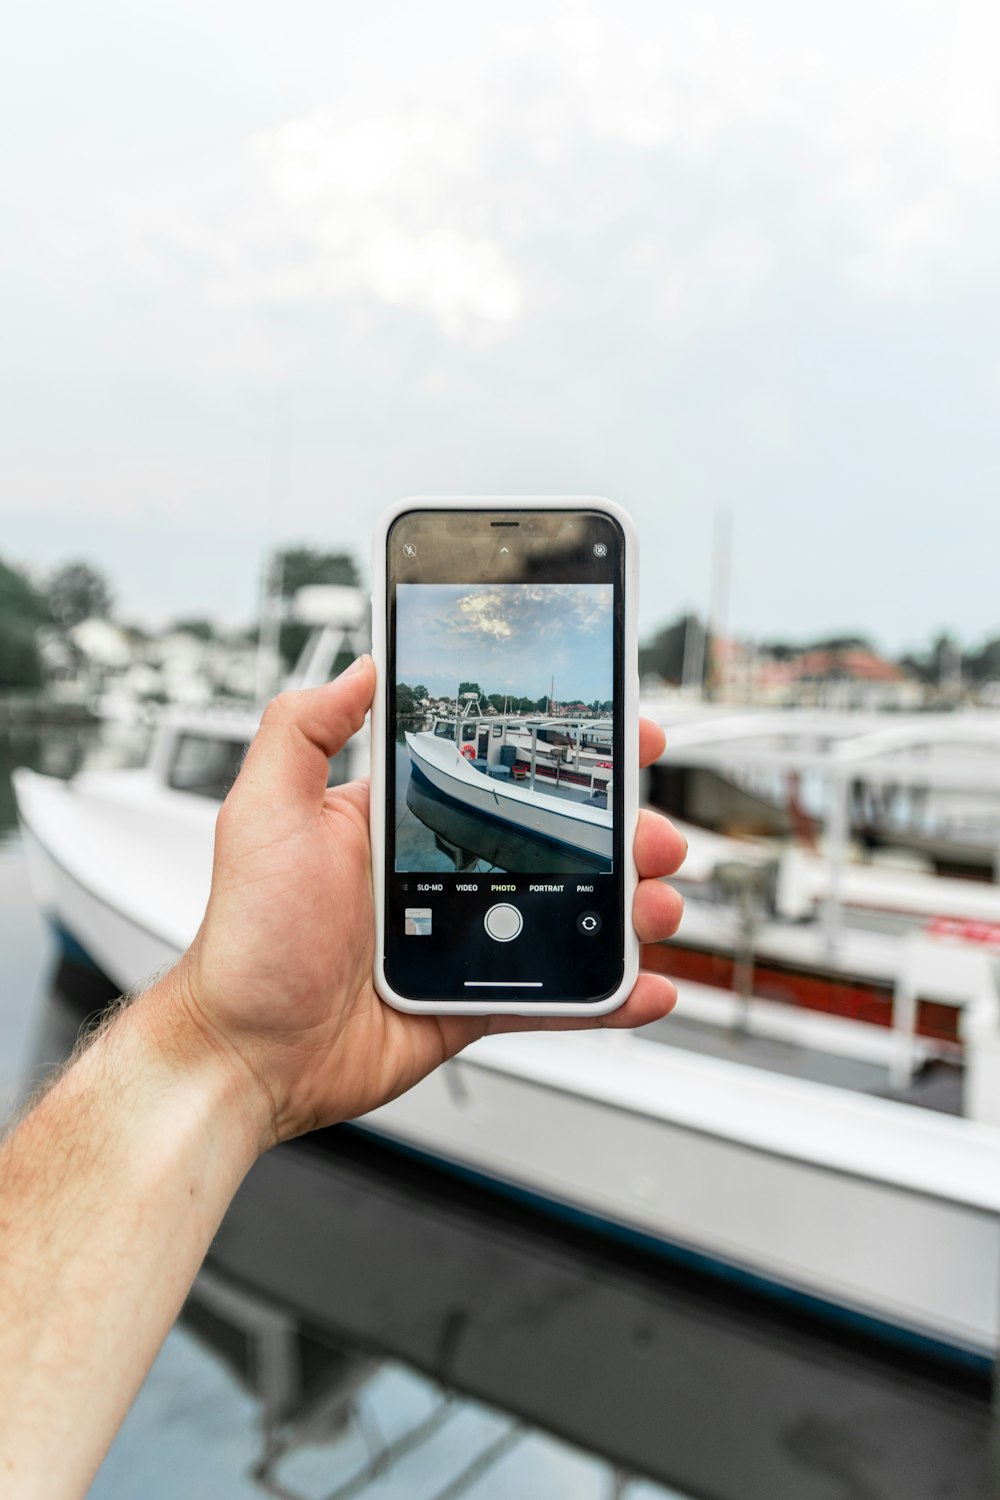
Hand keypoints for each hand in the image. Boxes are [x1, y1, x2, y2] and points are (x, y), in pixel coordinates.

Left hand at [168, 657, 684, 1148]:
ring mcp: (462, 940)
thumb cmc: (246, 939)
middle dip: (620, 835)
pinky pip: (553, 997)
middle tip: (653, 839)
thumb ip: (303, 730)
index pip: (500, 772)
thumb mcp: (263, 812)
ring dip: (625, 909)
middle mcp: (440, 875)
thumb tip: (359, 667)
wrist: (246, 1054)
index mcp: (403, 823)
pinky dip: (606, 996)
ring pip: (567, 915)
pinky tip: (646, 987)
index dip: (565, 755)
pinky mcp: (472, 1002)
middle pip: (554, 843)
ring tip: (653, 908)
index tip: (621, 737)